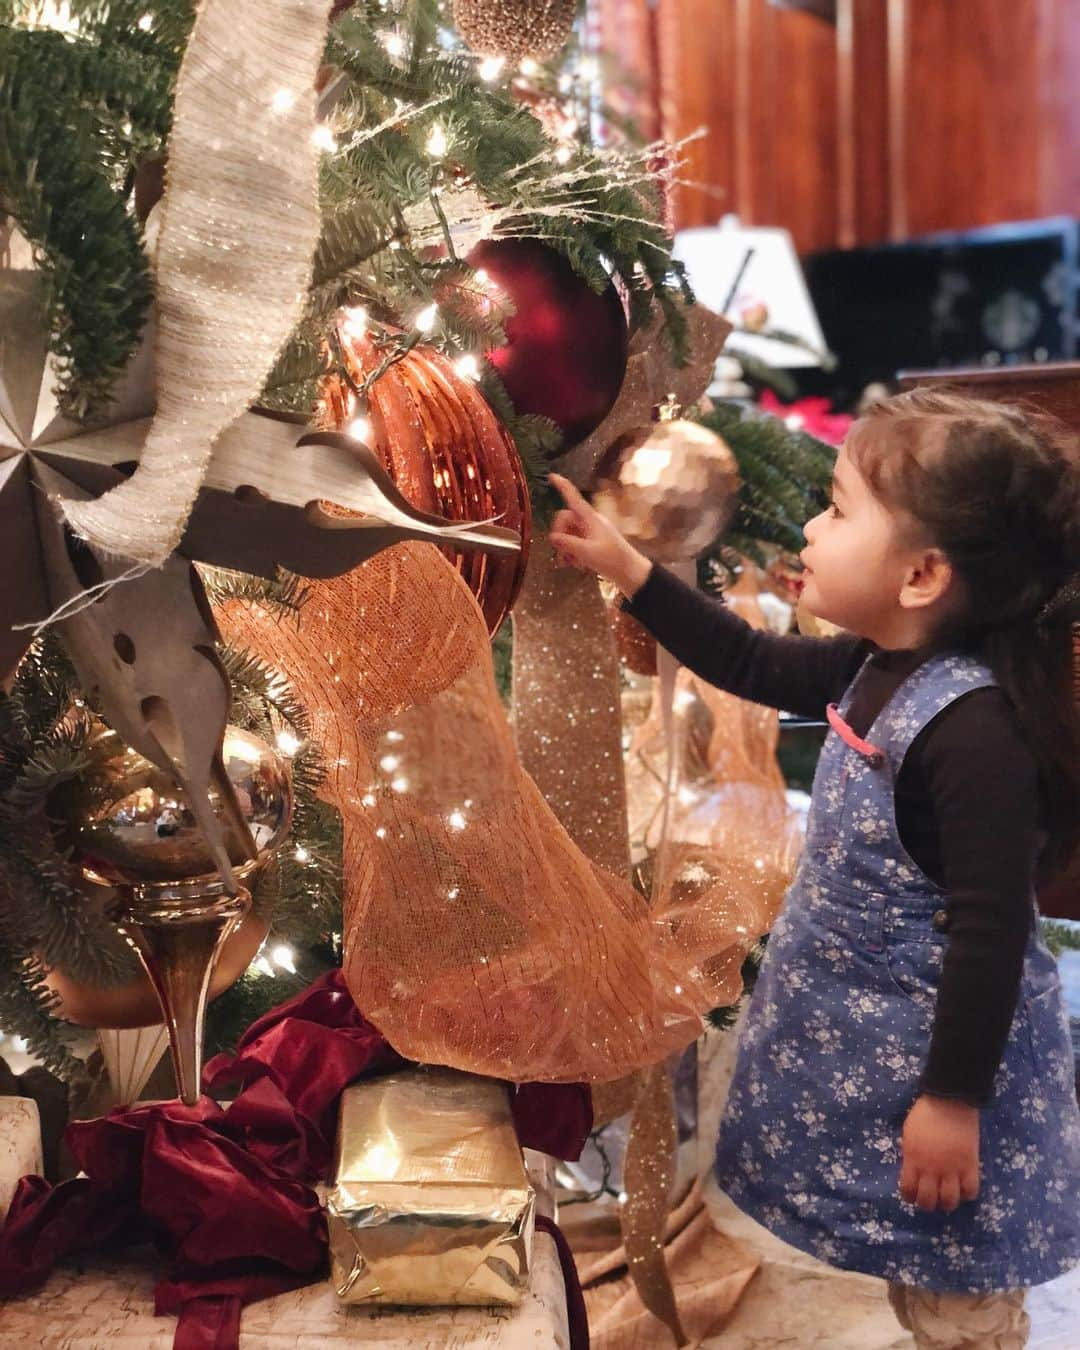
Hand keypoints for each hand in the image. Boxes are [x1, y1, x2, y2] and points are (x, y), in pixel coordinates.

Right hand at [548, 474, 651, 597]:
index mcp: (590, 518)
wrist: (630, 572)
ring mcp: (590, 531)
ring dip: (565, 548)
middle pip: (565, 519)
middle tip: (562, 553)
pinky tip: (575, 565)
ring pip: (568, 532)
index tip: (551, 476)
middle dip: (560, 536)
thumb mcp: (587, 552)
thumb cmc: (612, 559)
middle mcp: (589, 521)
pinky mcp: (591, 541)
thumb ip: (568, 543)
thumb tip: (552, 537)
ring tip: (570, 563)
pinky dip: (571, 552)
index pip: (573, 497)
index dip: (562, 486)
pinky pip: (574, 541)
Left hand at [899, 1095, 980, 1211]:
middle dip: (927, 1205)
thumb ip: (911, 1155)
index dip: (909, 1197)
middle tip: (930, 1200)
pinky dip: (967, 1194)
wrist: (950, 1102)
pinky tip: (963, 1188)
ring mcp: (952, 1168)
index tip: (912, 1196)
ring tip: (947, 1198)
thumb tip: (913, 1171)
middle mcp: (931, 1169)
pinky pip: (971, 1190)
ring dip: (947, 1204)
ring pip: (950, 1201)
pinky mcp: (970, 1165)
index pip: (908, 1189)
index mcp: (913, 1159)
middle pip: (928, 1201)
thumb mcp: (909, 1135)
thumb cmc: (925, 1114)